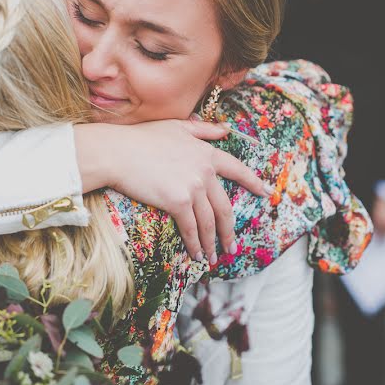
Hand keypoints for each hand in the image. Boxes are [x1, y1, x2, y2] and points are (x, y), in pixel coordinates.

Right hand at [74, 120, 270, 262]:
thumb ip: (203, 129)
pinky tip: (196, 255)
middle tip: (232, 246)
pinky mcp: (178, 201)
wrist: (117, 151)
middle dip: (229, 231)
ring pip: (209, 222)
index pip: (238, 169)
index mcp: (206, 153)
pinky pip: (191, 228)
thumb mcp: (177, 126)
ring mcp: (193, 187)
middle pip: (224, 207)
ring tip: (213, 258)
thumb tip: (225, 130)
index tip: (266, 193)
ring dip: (212, 243)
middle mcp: (205, 171)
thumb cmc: (141, 138)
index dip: (253, 183)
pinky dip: (195, 244)